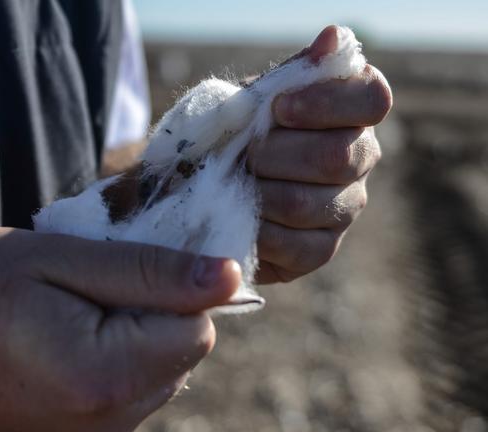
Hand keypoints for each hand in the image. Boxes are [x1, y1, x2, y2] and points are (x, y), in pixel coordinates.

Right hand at [0, 228, 239, 431]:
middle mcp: (108, 423)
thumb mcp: (61, 257)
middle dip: (153, 308)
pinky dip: (120, 355)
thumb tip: (229, 276)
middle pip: (184, 350)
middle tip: (88, 284)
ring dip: (135, 331)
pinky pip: (136, 388)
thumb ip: (151, 271)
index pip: (199, 328)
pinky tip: (69, 336)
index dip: (171, 287)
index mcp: (103, 377)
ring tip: (71, 310)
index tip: (123, 265)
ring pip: (164, 368)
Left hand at [247, 26, 392, 282]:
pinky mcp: (320, 250)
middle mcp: (359, 159)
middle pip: (339, 157)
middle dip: (278, 155)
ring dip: (264, 194)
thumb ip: (293, 75)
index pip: (372, 99)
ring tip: (240, 185)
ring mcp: (344, 208)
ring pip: (314, 204)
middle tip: (247, 156)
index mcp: (350, 113)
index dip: (326, 104)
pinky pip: (301, 248)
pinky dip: (263, 233)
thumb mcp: (253, 100)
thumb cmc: (234, 134)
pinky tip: (246, 218)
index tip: (279, 108)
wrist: (204, 185)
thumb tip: (331, 37)